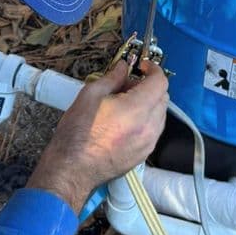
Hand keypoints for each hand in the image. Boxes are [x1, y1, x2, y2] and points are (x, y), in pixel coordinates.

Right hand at [27, 61, 168, 213]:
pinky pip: (154, 130)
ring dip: (149, 103)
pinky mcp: (144, 154)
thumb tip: (122, 67)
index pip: (160, 82)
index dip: (153, 69)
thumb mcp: (90, 95)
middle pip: (162, 97)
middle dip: (149, 86)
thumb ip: (112, 78)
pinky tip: (125, 121)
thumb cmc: (77, 132)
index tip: (142, 66)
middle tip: (127, 84)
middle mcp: (149, 126)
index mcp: (137, 109)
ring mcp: (149, 142)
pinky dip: (146, 120)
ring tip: (124, 104)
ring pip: (160, 114)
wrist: (73, 168)